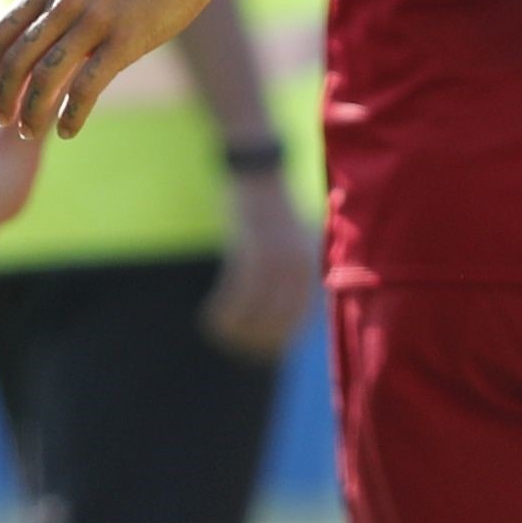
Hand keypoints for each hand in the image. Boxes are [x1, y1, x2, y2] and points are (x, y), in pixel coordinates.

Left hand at [0, 0, 220, 141]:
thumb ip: (61, 1)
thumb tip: (46, 39)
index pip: (3, 32)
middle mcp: (66, 2)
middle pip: (18, 59)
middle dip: (4, 97)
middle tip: (4, 120)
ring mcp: (95, 20)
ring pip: (46, 77)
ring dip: (31, 111)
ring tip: (29, 131)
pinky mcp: (125, 40)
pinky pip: (86, 87)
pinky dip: (71, 115)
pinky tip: (67, 131)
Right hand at [202, 160, 318, 360]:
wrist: (259, 168)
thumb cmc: (269, 206)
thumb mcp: (291, 238)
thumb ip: (292, 270)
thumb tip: (280, 309)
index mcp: (311, 264)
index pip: (301, 319)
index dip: (279, 341)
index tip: (260, 353)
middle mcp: (299, 264)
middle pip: (279, 322)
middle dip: (254, 341)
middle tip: (232, 347)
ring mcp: (276, 257)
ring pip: (256, 313)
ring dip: (234, 330)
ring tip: (217, 333)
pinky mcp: (250, 248)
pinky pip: (237, 294)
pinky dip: (224, 312)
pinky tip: (210, 318)